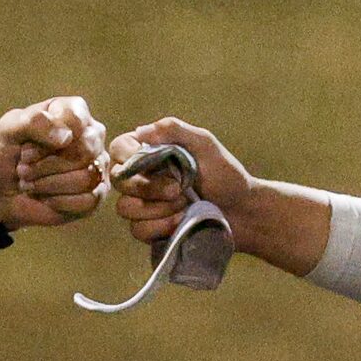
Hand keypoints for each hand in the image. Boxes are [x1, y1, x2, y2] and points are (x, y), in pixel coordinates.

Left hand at [0, 96, 108, 229]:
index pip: (76, 122)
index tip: (24, 149)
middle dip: (46, 165)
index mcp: (74, 111)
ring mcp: (97, 166)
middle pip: (84, 152)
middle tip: (23, 169)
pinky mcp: (95, 195)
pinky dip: (59, 202)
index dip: (47, 140)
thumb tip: (67, 137)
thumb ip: (35, 122)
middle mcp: (92, 136)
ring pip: (86, 178)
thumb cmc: (7, 153)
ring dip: (49, 185)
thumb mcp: (9, 129)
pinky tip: (45, 198)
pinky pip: (88, 201)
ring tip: (31, 183)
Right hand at [109, 118, 251, 250]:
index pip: (119, 147)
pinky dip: (160, 226)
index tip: (151, 163)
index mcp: (150, 152)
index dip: (126, 155)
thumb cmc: (225, 175)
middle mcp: (142, 177)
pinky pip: (138, 230)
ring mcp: (144, 205)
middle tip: (179, 189)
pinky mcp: (150, 229)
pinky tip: (181, 221)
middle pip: (119, 181)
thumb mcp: (204, 144)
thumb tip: (141, 131)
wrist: (242, 212)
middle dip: (149, 187)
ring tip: (184, 206)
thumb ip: (174, 130)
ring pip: (125, 208)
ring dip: (157, 209)